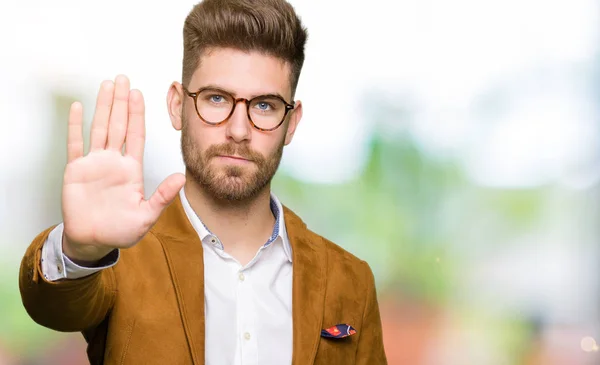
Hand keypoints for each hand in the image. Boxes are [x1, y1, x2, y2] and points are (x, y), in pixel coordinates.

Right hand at [61, 75, 184, 263]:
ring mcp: (94, 163)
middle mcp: (114, 161)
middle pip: (118, 125)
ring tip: (106, 85)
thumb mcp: (146, 215)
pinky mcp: (76, 170)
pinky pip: (75, 143)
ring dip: (103, 106)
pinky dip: (75, 125)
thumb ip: (163, 196)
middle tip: (123, 78)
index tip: (139, 94)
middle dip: (121, 102)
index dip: (137, 114)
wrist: (94, 241)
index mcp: (131, 169)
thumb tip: (182, 178)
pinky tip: (78, 107)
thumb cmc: (121, 231)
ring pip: (99, 128)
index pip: (136, 135)